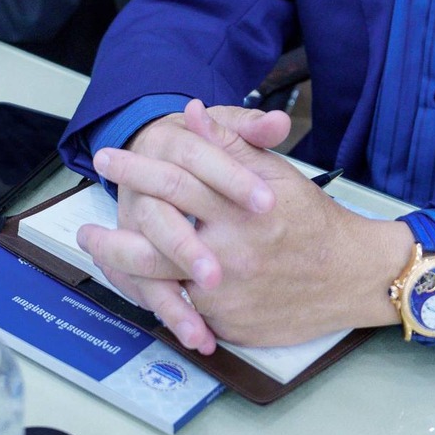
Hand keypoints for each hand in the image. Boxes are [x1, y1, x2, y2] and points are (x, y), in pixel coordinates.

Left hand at [79, 101, 411, 350]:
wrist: (350, 274)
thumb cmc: (311, 220)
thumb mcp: (274, 173)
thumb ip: (229, 144)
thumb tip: (193, 111)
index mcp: (239, 209)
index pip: (176, 181)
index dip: (136, 168)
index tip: (107, 158)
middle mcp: (231, 255)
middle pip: (157, 240)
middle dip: (113, 234)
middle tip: (84, 226)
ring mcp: (228, 295)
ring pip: (161, 284)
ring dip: (121, 270)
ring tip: (97, 253)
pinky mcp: (230, 324)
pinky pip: (182, 312)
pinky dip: (153, 299)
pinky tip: (130, 285)